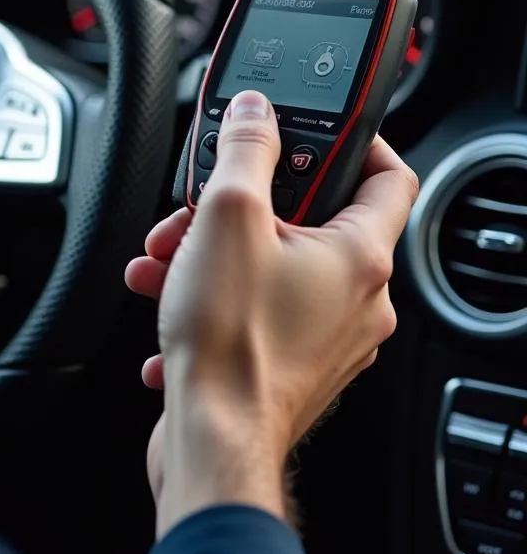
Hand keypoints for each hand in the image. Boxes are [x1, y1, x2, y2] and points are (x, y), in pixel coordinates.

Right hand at [125, 90, 417, 536]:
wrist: (212, 440)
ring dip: (211, 254)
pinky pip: (255, 312)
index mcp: (359, 256)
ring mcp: (326, 338)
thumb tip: (255, 113)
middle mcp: (356, 300)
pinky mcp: (292, 366)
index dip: (358, 142)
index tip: (314, 132)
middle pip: (307, 223)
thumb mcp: (228, 217)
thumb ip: (244, 151)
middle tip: (198, 211)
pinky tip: (171, 308)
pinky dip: (213, 299)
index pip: (390, 175)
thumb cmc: (231, 343)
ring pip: (271, 268)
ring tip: (164, 262)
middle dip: (238, 208)